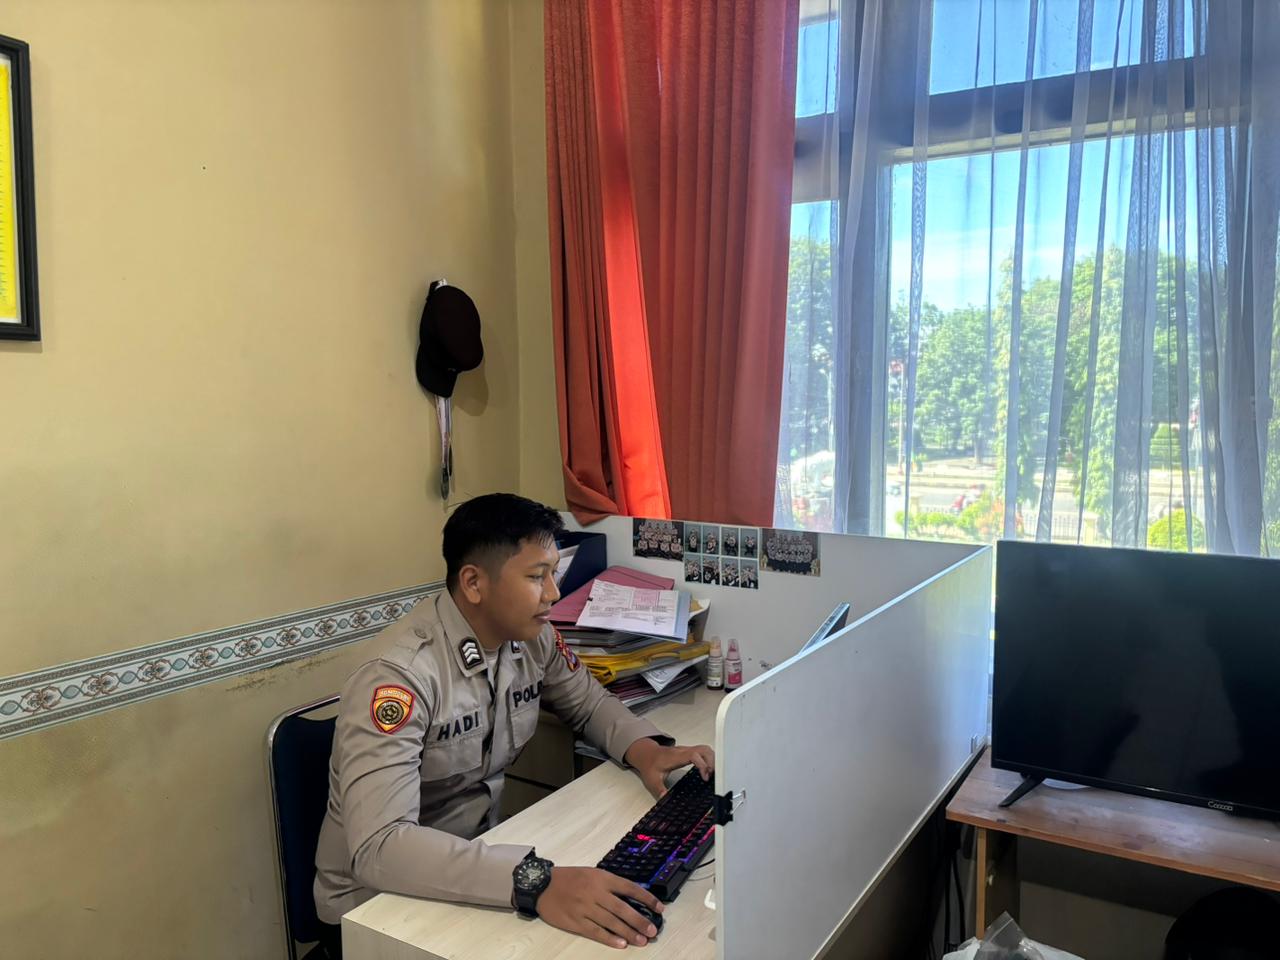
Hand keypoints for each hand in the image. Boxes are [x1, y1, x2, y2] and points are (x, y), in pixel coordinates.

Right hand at [535, 866, 663, 948]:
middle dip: (640, 920)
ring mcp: (585, 908)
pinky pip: (595, 931)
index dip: (647, 898)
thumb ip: (609, 884)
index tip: (659, 908)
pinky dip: (609, 938)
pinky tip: (620, 944)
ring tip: (641, 940)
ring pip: (611, 922)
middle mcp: (595, 892)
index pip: (630, 888)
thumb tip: (632, 898)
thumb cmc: (569, 878)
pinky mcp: (576, 921)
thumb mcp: (591, 873)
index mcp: (602, 877)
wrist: (541, 885)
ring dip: (628, 932)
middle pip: (623, 908)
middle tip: (652, 931)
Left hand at [623, 739, 714, 798]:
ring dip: (712, 760)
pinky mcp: (688, 752)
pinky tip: (708, 769)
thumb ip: (659, 790)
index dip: (703, 765)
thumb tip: (665, 798)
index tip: (705, 777)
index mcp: (675, 758)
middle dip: (712, 762)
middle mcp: (682, 751)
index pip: (694, 755)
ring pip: (704, 749)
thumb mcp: (651, 780)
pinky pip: (703, 752)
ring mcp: (686, 750)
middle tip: (712, 776)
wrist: (645, 754)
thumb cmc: (649, 765)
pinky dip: (709, 759)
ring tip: (711, 774)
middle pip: (703, 749)